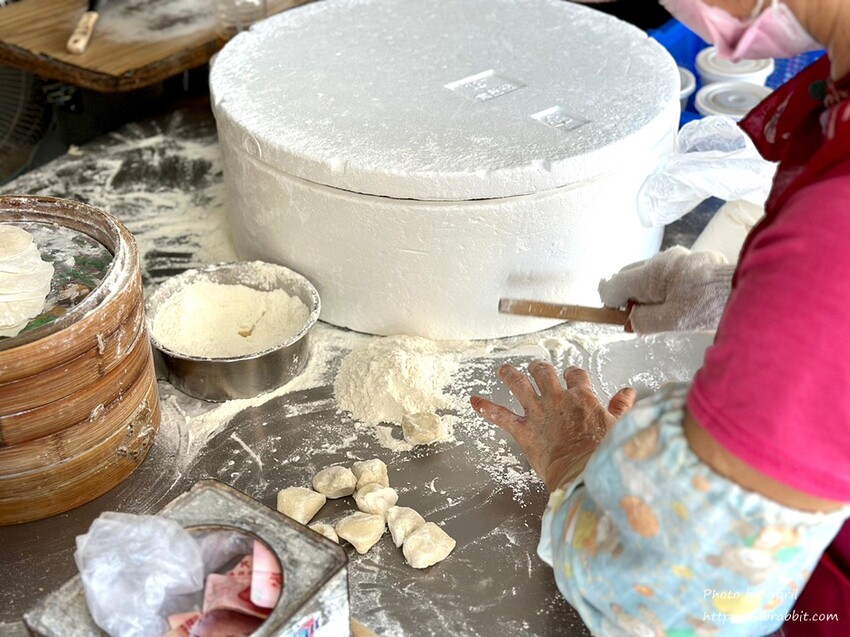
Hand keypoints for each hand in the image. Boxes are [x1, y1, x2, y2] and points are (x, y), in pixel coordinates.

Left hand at [470, 363, 635, 490]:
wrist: (586, 474)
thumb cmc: (605, 454)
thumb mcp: (619, 427)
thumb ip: (622, 408)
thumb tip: (629, 393)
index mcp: (582, 398)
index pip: (576, 376)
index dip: (573, 375)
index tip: (573, 376)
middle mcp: (558, 400)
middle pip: (545, 373)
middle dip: (539, 369)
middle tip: (536, 368)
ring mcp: (538, 414)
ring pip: (519, 385)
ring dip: (510, 375)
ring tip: (504, 370)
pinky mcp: (524, 431)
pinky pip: (501, 416)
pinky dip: (486, 408)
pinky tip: (474, 401)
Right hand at [598, 246, 734, 332]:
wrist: (751, 288)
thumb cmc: (708, 306)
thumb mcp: (671, 321)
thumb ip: (644, 320)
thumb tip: (630, 319)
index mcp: (651, 273)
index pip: (615, 283)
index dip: (610, 302)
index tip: (618, 317)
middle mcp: (661, 259)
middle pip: (629, 276)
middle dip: (628, 295)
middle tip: (640, 317)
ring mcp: (679, 257)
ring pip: (649, 273)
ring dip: (648, 291)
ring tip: (663, 311)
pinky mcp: (695, 260)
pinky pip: (668, 272)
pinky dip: (665, 286)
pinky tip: (682, 301)